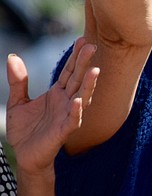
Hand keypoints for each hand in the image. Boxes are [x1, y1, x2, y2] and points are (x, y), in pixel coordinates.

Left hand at [6, 39, 98, 174]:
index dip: (75, 57)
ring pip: (81, 98)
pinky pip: (73, 120)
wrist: (24, 156)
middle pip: (77, 79)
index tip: (82, 40)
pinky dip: (76, 111)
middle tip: (92, 46)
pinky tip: (78, 101)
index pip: (68, 72)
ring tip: (94, 71)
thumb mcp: (17, 102)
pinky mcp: (63, 131)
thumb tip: (13, 57)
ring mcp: (67, 116)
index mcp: (56, 94)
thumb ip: (18, 81)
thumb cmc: (25, 130)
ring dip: (88, 85)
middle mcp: (66, 102)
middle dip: (84, 63)